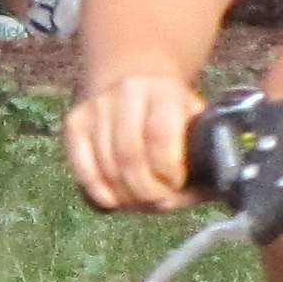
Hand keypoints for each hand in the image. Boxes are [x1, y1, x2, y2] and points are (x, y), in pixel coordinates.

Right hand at [64, 71, 201, 213]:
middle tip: (158, 203)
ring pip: (106, 166)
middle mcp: (126, 93)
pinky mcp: (75, 122)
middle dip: (146, 191)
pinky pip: (82, 167)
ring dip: (125, 196)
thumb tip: (208, 191)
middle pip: (130, 156)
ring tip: (140, 203)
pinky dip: (97, 191)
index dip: (168, 170)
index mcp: (163, 90)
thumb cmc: (172, 112)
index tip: (176, 185)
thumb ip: (203, 151)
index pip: (160, 136)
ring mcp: (96, 107)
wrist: (133, 78)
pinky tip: (113, 201)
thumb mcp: (195, 119)